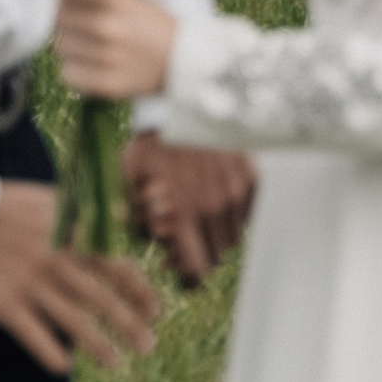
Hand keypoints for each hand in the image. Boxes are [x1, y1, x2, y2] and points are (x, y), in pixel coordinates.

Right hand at [0, 182, 159, 373]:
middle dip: (129, 325)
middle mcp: (58, 263)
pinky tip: (64, 367)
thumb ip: (89, 215)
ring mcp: (31, 285)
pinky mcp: (3, 304)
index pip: (118, 268)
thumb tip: (124, 217)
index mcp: (73, 238)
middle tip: (149, 346)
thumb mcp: (55, 201)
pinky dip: (49, 352)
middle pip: (102, 300)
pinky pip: (32, 334)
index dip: (140, 292)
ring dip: (97, 345)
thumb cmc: (10, 208)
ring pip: (73, 321)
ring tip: (116, 363)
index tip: (156, 312)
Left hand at [56, 0, 177, 98]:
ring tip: (90, 47)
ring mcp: (106, 55)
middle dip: (68, 21)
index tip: (72, 2)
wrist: (184, 61)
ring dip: (71, 45)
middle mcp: (108, 25)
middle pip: (59, 19)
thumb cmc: (154, 26)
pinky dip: (75, 70)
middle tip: (82, 27)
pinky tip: (92, 66)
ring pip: (60, 46)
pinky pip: (68, 74)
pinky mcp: (105, 83)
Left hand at [123, 131, 255, 286]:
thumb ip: (134, 217)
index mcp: (184, 213)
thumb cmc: (152, 141)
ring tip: (199, 215)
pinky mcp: (253, 176)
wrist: (186, 102)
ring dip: (216, 233)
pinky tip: (216, 198)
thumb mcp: (128, 179)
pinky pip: (247, 212)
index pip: (195, 270)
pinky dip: (234, 213)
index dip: (187, 279)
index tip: (180, 273)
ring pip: (233, 236)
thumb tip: (147, 241)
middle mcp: (215, 207)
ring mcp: (237, 192)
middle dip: (199, 253)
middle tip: (184, 239)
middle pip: (216, 256)